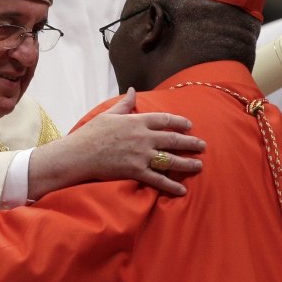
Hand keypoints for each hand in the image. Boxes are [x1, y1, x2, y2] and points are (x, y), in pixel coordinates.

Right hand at [29, 88, 205, 198]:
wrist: (79, 154)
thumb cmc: (90, 134)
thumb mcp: (108, 114)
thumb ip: (124, 104)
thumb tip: (133, 91)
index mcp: (136, 121)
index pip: (164, 120)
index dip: (179, 122)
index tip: (189, 126)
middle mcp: (143, 137)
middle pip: (173, 139)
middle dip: (190, 143)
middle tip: (202, 146)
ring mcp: (140, 155)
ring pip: (170, 159)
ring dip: (187, 163)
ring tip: (199, 165)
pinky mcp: (135, 171)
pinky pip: (157, 179)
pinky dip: (171, 185)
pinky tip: (182, 189)